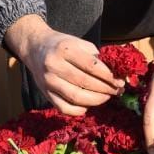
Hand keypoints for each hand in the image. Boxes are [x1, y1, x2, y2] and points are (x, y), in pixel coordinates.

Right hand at [4, 15, 123, 115]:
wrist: (35, 48)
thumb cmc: (62, 45)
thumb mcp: (78, 43)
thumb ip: (96, 57)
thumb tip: (117, 75)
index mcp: (65, 49)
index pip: (91, 66)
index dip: (108, 76)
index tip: (119, 81)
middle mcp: (54, 65)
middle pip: (85, 83)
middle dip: (105, 89)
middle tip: (117, 91)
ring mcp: (48, 81)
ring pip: (76, 97)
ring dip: (96, 100)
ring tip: (106, 97)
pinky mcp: (45, 93)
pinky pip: (65, 108)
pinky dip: (80, 110)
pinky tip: (89, 104)